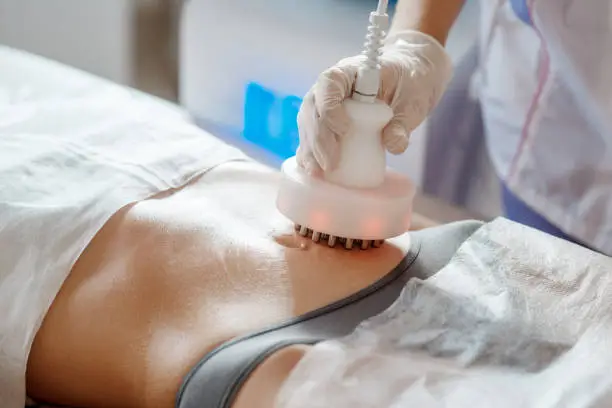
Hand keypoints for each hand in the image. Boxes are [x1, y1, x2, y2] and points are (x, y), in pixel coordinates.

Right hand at [296, 30, 452, 173]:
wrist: (412, 78)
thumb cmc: (412, 82)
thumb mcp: (415, 100)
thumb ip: (403, 122)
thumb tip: (393, 143)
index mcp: (352, 71)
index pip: (330, 83)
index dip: (330, 107)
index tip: (343, 130)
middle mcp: (332, 87)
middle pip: (312, 108)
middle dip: (318, 138)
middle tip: (330, 163)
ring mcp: (326, 104)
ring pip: (308, 124)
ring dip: (310, 149)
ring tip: (318, 172)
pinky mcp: (328, 124)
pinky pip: (312, 137)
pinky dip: (311, 154)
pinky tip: (315, 171)